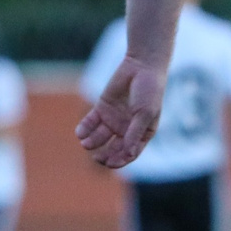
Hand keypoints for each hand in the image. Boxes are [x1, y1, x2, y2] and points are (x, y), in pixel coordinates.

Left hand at [77, 52, 166, 169]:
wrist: (141, 66)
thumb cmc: (150, 91)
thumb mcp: (145, 113)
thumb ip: (135, 133)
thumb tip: (128, 154)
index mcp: (142, 133)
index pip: (130, 153)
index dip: (120, 160)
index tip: (109, 163)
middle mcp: (127, 129)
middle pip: (114, 148)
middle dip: (104, 155)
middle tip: (96, 158)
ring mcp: (114, 119)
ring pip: (100, 137)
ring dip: (92, 143)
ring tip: (86, 144)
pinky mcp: (102, 109)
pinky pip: (91, 123)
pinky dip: (85, 129)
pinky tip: (80, 133)